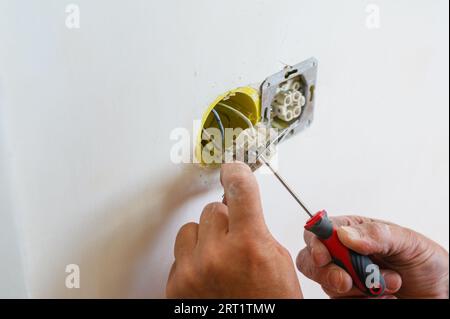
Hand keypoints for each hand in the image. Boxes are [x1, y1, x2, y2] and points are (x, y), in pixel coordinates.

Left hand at [166, 162, 301, 297]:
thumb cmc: (269, 303)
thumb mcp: (278, 263)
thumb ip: (258, 230)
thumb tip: (240, 206)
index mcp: (250, 246)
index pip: (240, 190)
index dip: (237, 173)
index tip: (232, 168)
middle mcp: (216, 256)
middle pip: (213, 210)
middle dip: (226, 221)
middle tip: (237, 242)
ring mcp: (191, 271)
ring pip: (192, 229)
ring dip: (206, 239)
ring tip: (220, 260)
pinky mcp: (175, 285)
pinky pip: (180, 253)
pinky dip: (193, 259)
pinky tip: (208, 275)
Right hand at [296, 215, 448, 297]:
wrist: (441, 292)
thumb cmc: (425, 262)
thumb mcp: (407, 242)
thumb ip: (376, 234)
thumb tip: (344, 234)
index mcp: (352, 232)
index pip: (318, 232)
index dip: (315, 243)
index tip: (323, 256)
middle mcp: (343, 254)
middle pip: (311, 260)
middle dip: (327, 273)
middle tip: (347, 282)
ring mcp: (346, 278)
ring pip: (328, 286)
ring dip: (357, 289)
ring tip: (388, 285)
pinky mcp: (351, 299)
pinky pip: (342, 303)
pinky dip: (362, 302)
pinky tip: (383, 297)